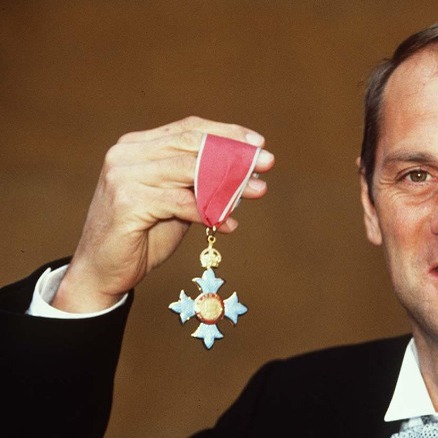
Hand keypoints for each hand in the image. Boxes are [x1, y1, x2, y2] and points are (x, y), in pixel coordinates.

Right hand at [54, 116, 273, 311]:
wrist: (103, 270)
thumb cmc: (145, 233)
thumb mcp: (178, 200)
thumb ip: (202, 181)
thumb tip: (248, 171)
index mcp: (138, 145)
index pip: (189, 129)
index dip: (227, 133)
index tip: (259, 144)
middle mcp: (127, 153)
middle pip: (192, 144)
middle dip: (234, 154)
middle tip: (267, 163)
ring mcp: (123, 176)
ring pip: (189, 170)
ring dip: (229, 183)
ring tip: (258, 191)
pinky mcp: (127, 202)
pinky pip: (181, 203)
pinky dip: (210, 213)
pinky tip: (229, 224)